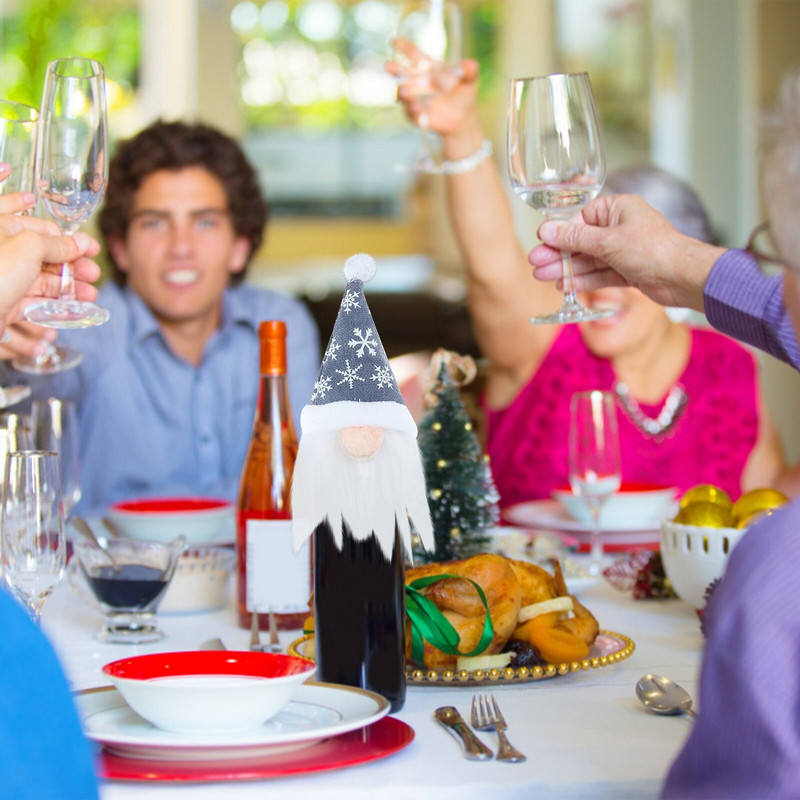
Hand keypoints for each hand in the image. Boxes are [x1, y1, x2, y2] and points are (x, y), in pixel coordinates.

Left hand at [0, 221, 100, 345]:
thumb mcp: (29, 247)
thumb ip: (59, 244)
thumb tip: (82, 241)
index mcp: (3, 228)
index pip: (45, 229)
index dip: (71, 240)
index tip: (92, 250)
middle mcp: (4, 252)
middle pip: (47, 257)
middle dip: (74, 266)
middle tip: (93, 274)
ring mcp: (5, 279)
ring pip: (45, 281)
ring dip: (71, 288)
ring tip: (90, 295)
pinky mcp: (6, 303)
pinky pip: (36, 303)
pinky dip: (58, 306)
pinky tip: (76, 309)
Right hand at [387, 40, 479, 142]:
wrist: (462, 118)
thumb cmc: (463, 93)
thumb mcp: (469, 81)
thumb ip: (469, 72)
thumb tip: (470, 64)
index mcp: (427, 68)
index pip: (413, 54)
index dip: (403, 46)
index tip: (394, 41)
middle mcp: (416, 82)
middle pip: (402, 74)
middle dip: (394, 69)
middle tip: (388, 66)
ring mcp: (414, 99)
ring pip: (404, 95)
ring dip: (403, 93)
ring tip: (404, 93)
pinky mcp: (415, 115)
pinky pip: (412, 114)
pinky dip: (414, 112)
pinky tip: (419, 113)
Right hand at [528, 194, 726, 311]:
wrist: (683, 277)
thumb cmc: (653, 250)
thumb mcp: (607, 242)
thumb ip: (575, 238)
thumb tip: (547, 230)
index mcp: (619, 209)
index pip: (581, 218)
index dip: (560, 231)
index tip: (541, 241)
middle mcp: (621, 228)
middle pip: (581, 241)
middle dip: (558, 253)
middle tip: (535, 263)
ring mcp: (624, 251)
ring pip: (588, 259)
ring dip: (566, 269)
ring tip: (542, 276)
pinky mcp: (628, 271)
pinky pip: (599, 274)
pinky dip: (583, 279)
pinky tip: (564, 285)